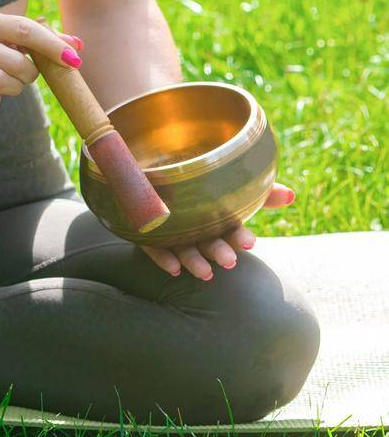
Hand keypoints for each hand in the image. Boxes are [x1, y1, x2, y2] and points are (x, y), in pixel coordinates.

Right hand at [0, 9, 83, 116]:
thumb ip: (42, 37)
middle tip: (22, 72)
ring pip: (5, 86)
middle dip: (30, 74)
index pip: (25, 30)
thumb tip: (78, 45)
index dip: (53, 46)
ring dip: (14, 89)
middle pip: (18, 64)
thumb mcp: (7, 33)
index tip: (74, 60)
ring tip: (5, 82)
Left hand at [139, 182, 296, 279]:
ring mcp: (171, 231)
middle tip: (230, 263)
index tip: (250, 243)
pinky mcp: (146, 231)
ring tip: (205, 272)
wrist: (151, 163)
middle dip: (220, 252)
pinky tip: (173, 268)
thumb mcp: (230, 182)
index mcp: (216, 218)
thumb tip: (291, 195)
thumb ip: (259, 190)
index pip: (231, 230)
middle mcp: (195, 228)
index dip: (240, 237)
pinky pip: (152, 247)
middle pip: (208, 242)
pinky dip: (163, 257)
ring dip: (195, 261)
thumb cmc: (200, 179)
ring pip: (183, 248)